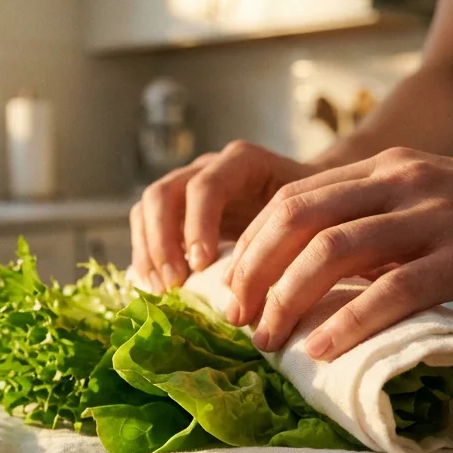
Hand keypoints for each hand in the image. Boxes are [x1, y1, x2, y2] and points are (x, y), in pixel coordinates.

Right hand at [130, 141, 322, 292]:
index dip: (197, 225)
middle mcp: (207, 168)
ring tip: (162, 289)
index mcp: (242, 162)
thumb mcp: (306, 216)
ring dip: (148, 251)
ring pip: (146, 208)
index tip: (200, 265)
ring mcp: (186, 186)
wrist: (306, 203)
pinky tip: (156, 287)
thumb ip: (285, 235)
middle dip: (162, 241)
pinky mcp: (176, 210)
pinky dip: (145, 256)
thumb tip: (259, 281)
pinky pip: (144, 226)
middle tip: (174, 283)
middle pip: (163, 193)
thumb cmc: (308, 212)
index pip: (205, 186)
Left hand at [224, 147, 452, 360]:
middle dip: (251, 272)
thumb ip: (385, 231)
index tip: (229, 291)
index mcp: (391, 170)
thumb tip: (325, 283)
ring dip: (287, 299)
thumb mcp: (440, 210)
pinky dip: (349, 322)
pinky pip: (393, 288)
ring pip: (332, 252)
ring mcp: (437, 216)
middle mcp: (404, 182)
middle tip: (232, 320)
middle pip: (295, 219)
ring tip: (266, 341)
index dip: (249, 247)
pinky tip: (323, 350)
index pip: (292, 200)